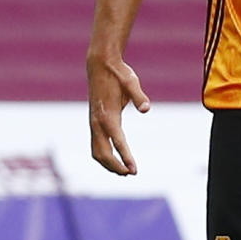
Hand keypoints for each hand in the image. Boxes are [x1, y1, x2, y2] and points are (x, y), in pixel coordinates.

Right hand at [87, 55, 149, 174]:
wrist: (100, 66)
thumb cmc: (118, 74)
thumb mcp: (131, 82)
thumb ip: (138, 96)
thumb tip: (146, 109)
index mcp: (107, 114)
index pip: (117, 141)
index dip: (125, 156)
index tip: (133, 169)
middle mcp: (97, 122)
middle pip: (102, 152)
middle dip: (116, 166)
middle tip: (132, 173)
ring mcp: (93, 123)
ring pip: (96, 151)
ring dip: (108, 164)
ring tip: (125, 171)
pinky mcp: (94, 122)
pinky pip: (96, 145)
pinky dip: (104, 156)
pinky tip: (115, 160)